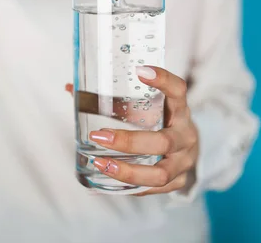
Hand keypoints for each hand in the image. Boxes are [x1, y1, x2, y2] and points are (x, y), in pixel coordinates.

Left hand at [81, 66, 198, 195]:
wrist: (190, 147)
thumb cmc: (162, 121)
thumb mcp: (149, 106)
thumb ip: (115, 97)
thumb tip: (70, 88)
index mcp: (179, 109)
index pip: (178, 91)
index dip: (163, 81)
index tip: (140, 71)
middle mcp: (185, 135)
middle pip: (163, 141)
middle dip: (129, 141)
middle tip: (98, 135)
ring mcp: (184, 161)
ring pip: (160, 173)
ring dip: (128, 171)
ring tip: (100, 164)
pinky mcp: (180, 181)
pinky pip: (155, 189)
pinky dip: (131, 186)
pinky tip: (108, 179)